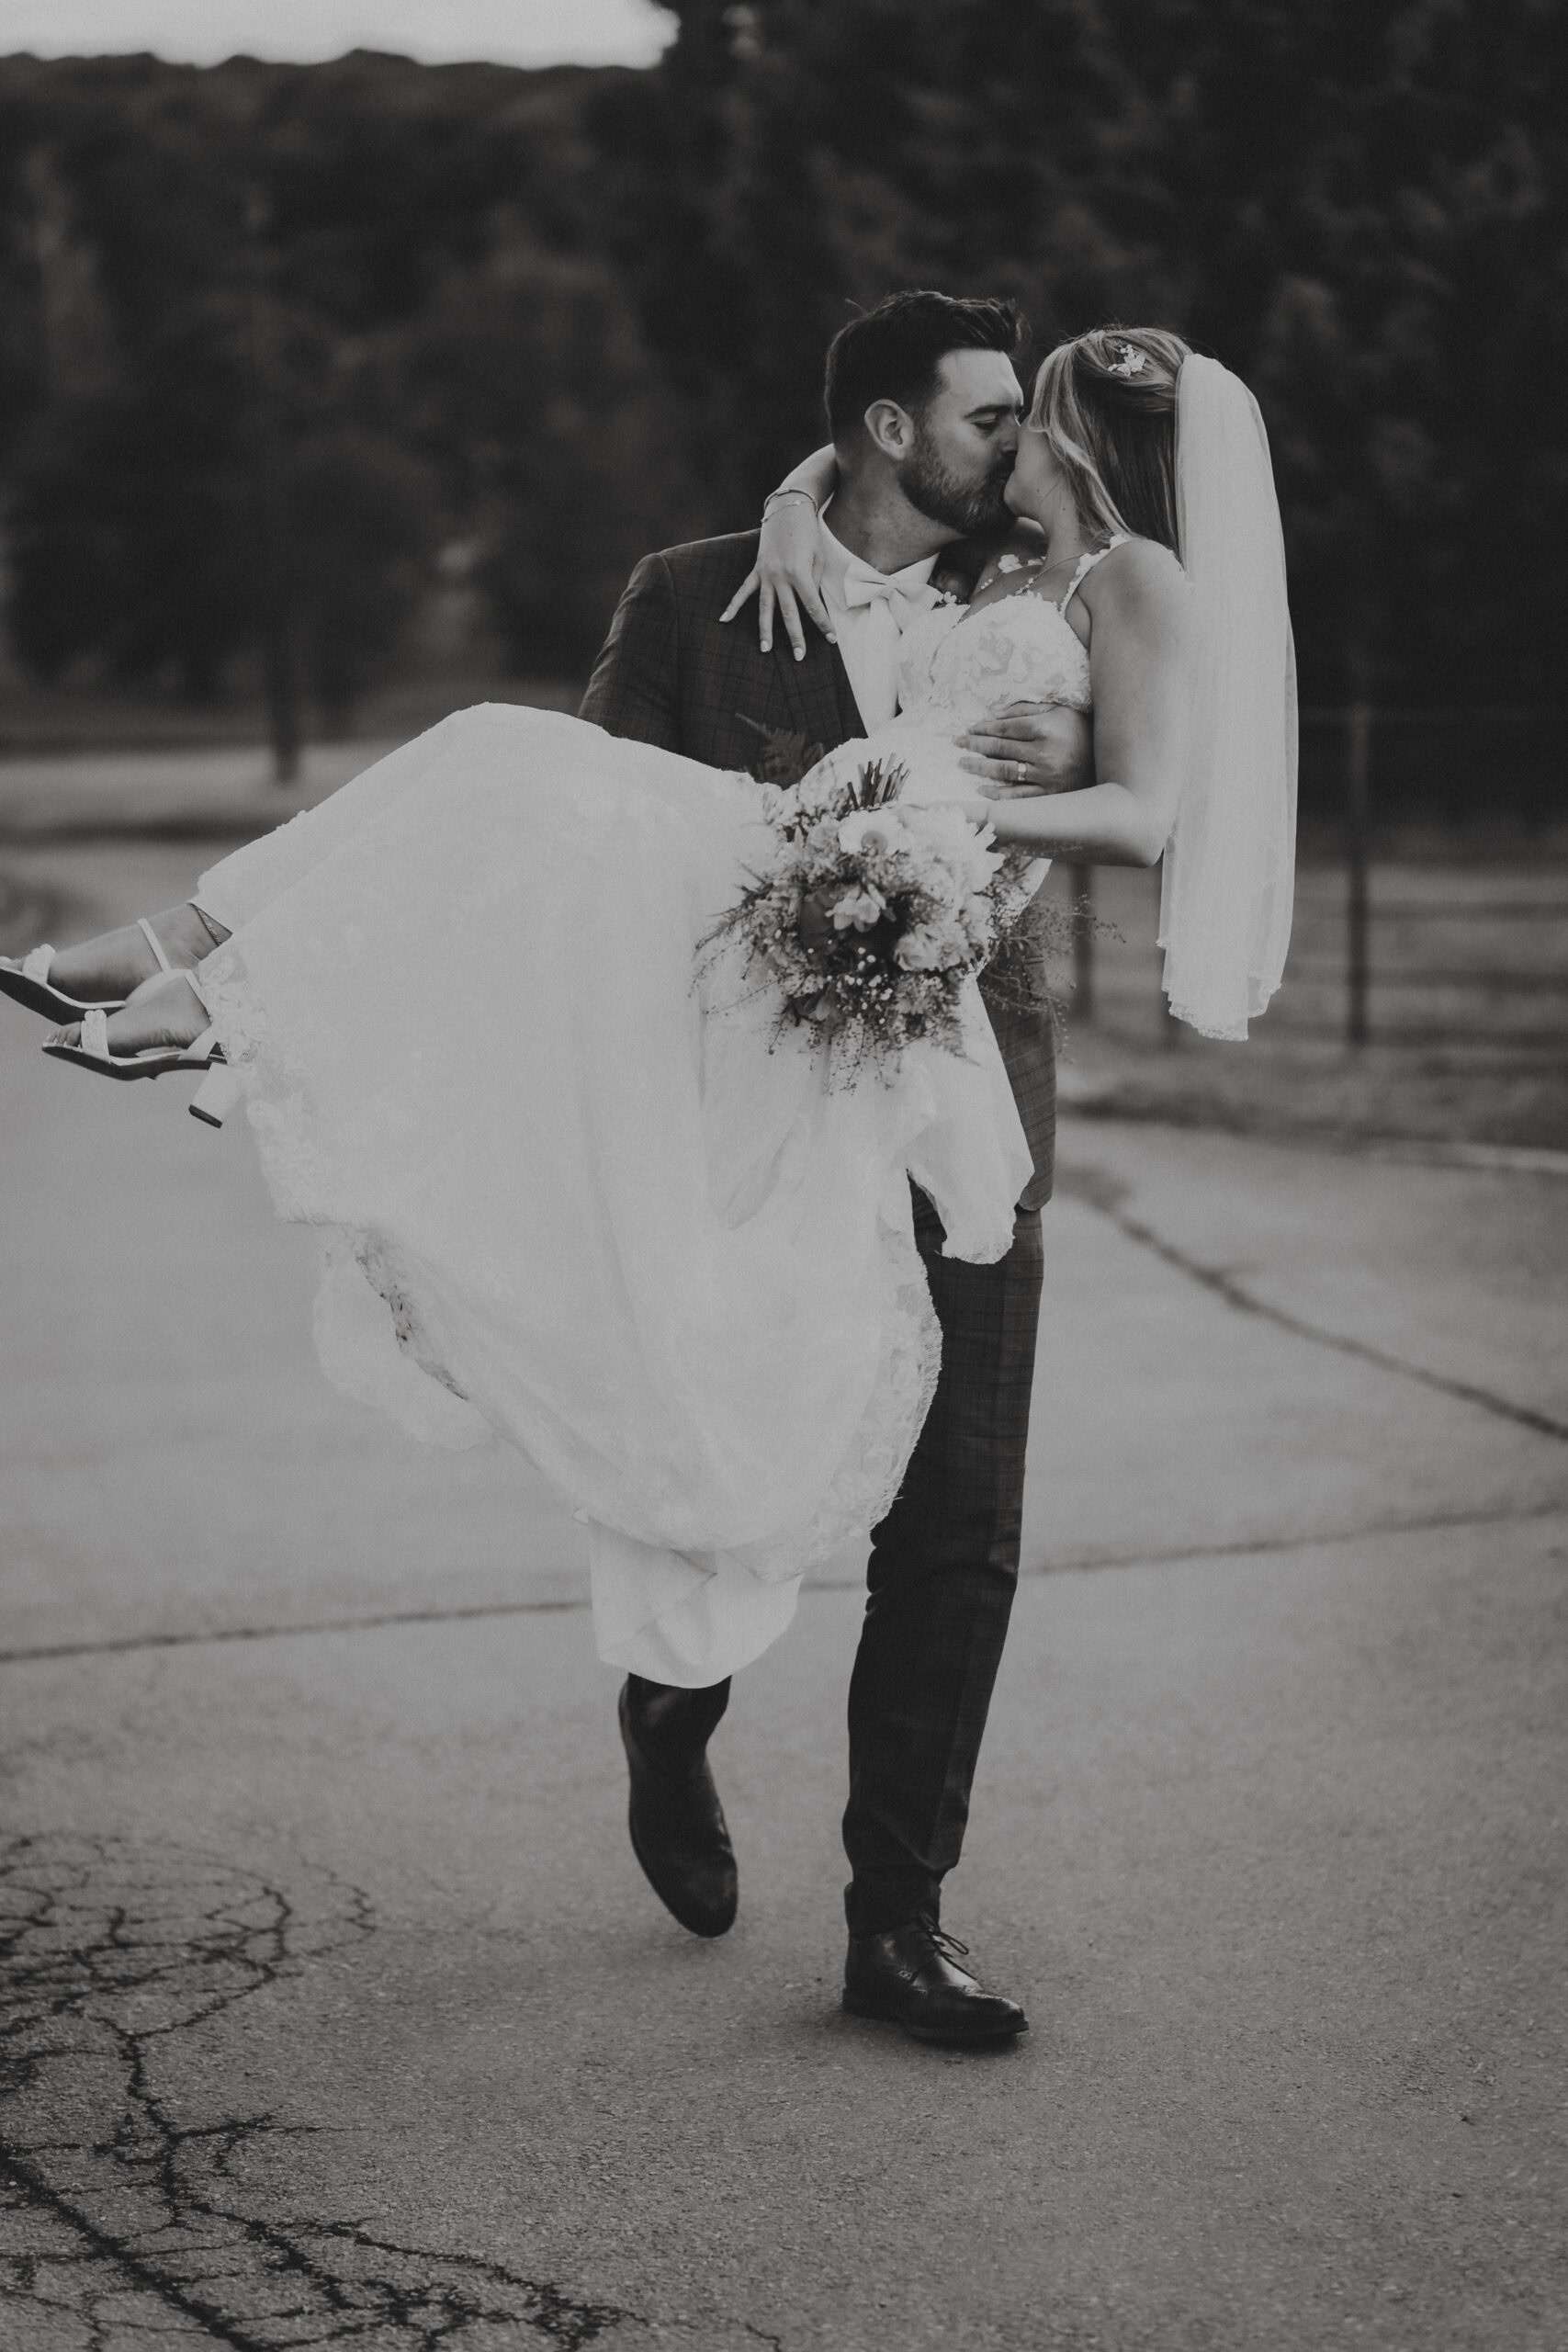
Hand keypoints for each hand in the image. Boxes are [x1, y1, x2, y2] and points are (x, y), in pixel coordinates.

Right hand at [719, 495, 832, 659]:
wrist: (788, 509)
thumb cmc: (808, 532)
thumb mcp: (817, 557)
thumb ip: (813, 582)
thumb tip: (809, 603)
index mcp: (799, 574)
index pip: (812, 606)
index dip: (823, 624)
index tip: (831, 639)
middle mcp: (780, 577)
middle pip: (788, 613)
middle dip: (795, 636)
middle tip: (799, 657)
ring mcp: (765, 574)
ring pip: (764, 608)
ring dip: (765, 630)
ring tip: (765, 650)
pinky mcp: (756, 569)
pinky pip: (744, 590)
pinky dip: (733, 605)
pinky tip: (724, 620)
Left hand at [956, 702, 1093, 793]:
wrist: (1108, 759)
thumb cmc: (1079, 730)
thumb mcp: (1058, 711)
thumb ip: (1026, 709)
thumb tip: (993, 715)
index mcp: (1045, 728)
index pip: (1005, 729)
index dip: (983, 729)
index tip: (967, 730)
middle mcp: (1044, 753)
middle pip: (1001, 749)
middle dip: (975, 746)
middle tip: (957, 744)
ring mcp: (1047, 776)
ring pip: (1005, 772)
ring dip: (980, 769)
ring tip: (963, 764)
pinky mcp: (1050, 795)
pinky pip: (1018, 796)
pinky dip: (997, 794)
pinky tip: (981, 790)